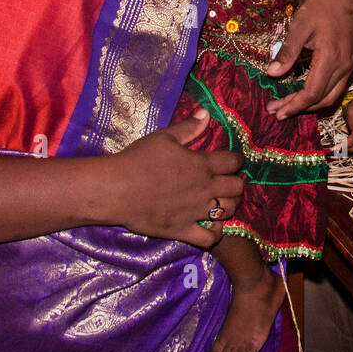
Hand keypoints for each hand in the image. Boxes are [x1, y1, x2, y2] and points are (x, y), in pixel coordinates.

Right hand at [107, 110, 244, 248]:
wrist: (116, 189)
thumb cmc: (138, 159)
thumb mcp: (164, 137)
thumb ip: (189, 127)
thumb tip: (207, 113)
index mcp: (202, 164)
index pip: (233, 162)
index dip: (236, 159)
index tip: (232, 160)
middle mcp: (204, 188)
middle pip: (236, 188)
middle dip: (236, 183)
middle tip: (227, 181)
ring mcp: (195, 211)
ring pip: (228, 211)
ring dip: (230, 205)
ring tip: (222, 201)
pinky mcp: (183, 230)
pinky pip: (210, 238)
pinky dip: (216, 233)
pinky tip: (212, 225)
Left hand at [265, 0, 352, 118]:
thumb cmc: (321, 4)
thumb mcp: (300, 26)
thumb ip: (287, 52)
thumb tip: (272, 74)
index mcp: (332, 58)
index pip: (312, 93)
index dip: (294, 105)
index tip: (276, 110)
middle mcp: (345, 65)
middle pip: (322, 98)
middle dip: (299, 108)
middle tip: (277, 112)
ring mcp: (350, 64)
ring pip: (332, 95)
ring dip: (311, 104)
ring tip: (290, 106)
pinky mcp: (350, 60)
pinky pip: (337, 86)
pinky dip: (321, 94)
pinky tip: (306, 92)